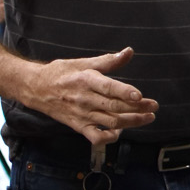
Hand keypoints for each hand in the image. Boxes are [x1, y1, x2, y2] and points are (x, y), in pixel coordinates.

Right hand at [24, 48, 157, 144]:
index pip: (108, 87)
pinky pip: (96, 137)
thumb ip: (108, 61)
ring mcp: (82, 114)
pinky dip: (109, 138)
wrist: (36, 89)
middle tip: (154, 107)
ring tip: (147, 118)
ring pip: (110, 122)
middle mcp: (84, 99)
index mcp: (86, 80)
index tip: (140, 95)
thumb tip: (129, 52)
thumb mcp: (83, 62)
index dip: (125, 92)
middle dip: (137, 108)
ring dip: (131, 122)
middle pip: (114, 106)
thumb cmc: (62, 72)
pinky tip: (120, 132)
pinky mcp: (78, 126)